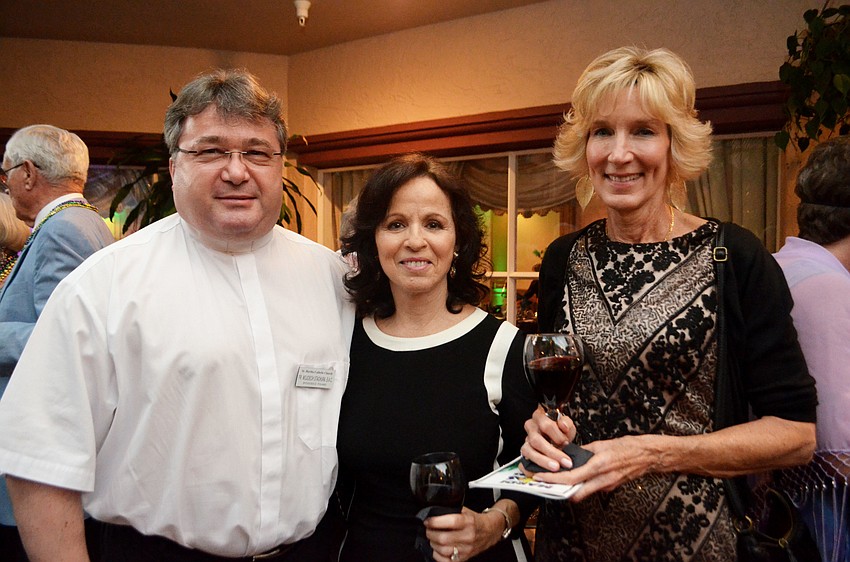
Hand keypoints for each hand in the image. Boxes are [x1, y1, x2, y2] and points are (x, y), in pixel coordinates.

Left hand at [424, 506, 505, 560]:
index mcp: (468, 522)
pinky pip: (446, 561)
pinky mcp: (464, 558)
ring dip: (433, 543)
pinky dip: (438, 555)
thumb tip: (433, 512)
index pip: (450, 522)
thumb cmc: (475, 520)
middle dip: (430, 533)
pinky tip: (438, 549)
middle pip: (443, 538)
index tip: (428, 521)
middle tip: (428, 529)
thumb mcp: (465, 511)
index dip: (435, 522)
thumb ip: (451, 511)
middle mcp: (468, 536)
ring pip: (443, 550)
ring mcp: (466, 549)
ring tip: (433, 538)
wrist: (490, 531)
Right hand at [520, 406, 577, 471]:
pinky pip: (525, 462)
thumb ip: (566, 423)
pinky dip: (533, 468)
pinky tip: (544, 472)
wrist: (557, 440)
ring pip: (529, 451)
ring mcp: (526, 441)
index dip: (557, 435)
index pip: (545, 425)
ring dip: (543, 461)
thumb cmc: (561, 432)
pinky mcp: (524, 453)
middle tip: (565, 461)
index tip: (566, 443)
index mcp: (539, 416)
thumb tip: (563, 426)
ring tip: (556, 468)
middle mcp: (530, 427)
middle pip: (536, 440)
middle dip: (552, 452)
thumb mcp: (567, 425)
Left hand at [529, 434, 663, 501]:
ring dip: (570, 489)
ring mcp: (608, 486)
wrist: (648, 456)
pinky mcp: (611, 487)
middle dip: (559, 490)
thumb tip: (569, 454)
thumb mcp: (602, 444)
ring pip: (583, 493)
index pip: (572, 477)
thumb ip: (584, 451)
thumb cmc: (627, 447)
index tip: (541, 478)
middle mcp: (603, 479)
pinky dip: (582, 485)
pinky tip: (576, 478)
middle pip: (575, 493)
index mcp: (599, 465)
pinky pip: (592, 489)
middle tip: (545, 484)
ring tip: (557, 480)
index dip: (554, 480)